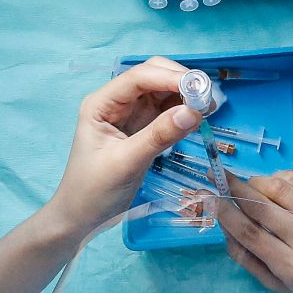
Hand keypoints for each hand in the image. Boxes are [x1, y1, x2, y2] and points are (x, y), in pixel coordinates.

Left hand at [50, 57, 202, 241]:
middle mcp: (117, 102)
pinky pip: (167, 110)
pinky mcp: (144, 127)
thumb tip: (193, 112)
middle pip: (153, 75)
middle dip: (180, 81)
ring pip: (163, 91)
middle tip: (208, 98)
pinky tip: (199, 116)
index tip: (199, 89)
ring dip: (186, 94)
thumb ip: (158, 136)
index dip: (169, 77)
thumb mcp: (126, 163)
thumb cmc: (93, 190)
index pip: (138, 77)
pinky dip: (184, 109)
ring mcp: (131, 114)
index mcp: (102, 103)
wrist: (82, 217)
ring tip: (210, 106)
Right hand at [216, 170, 292, 292]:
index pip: (249, 232)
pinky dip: (277, 178)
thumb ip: (248, 260)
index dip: (224, 213)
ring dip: (255, 181)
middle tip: (215, 177)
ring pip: (277, 186)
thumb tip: (224, 229)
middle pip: (260, 205)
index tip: (209, 199)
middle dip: (233, 188)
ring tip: (247, 186)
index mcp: (292, 265)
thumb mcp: (279, 286)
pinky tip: (273, 186)